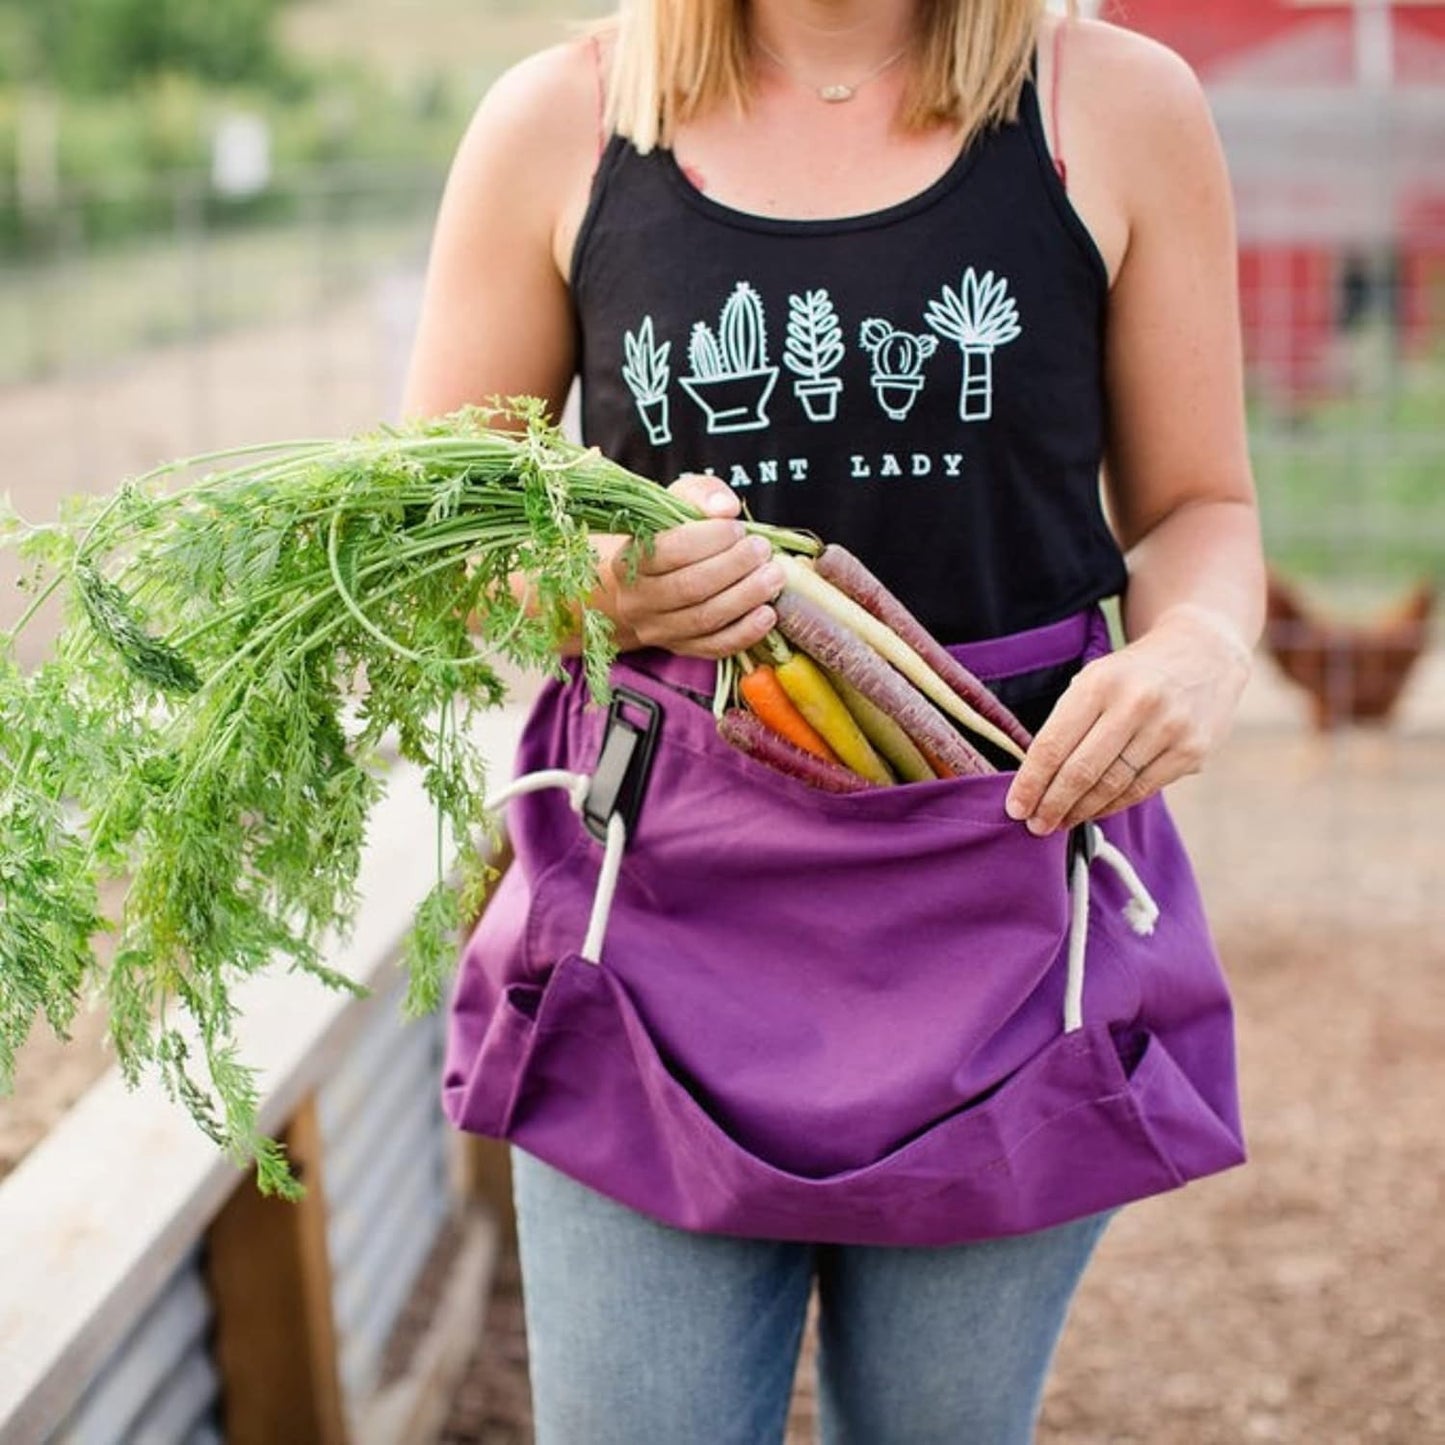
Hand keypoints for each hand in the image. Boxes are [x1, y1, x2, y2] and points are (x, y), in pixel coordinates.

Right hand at [608, 474, 781, 658]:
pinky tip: (768, 613)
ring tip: (774, 575)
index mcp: (629, 560)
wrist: (646, 583)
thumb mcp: (675, 504)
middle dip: (734, 566)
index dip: (709, 539)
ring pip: (705, 619)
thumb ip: (701, 495)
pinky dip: (745, 632)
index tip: (737, 528)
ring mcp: (658, 630)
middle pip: (690, 587)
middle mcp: (637, 600)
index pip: (669, 551)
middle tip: (762, 549)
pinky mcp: (681, 649)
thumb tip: (726, 508)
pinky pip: (715, 646)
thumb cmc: (667, 537)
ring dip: (746, 597)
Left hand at [1003, 606, 1251, 835]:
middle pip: (1081, 771)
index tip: (1014, 807)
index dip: (1031, 782)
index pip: (1053, 744)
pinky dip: (1113, 806)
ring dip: (1081, 811)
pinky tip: (1094, 811)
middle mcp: (1135, 704)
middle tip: (1035, 825)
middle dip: (1052, 804)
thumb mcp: (1095, 679)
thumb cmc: (1133, 674)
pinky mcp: (1193, 751)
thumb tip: (1035, 780)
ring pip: (1112, 786)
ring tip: (1060, 822)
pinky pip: (1142, 789)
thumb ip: (1067, 723)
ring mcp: (1168, 729)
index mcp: (1099, 683)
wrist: (1205, 653)